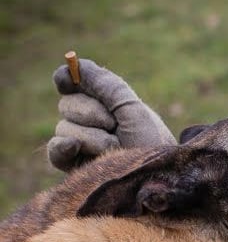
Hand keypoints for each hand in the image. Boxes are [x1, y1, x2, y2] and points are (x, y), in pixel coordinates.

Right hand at [48, 58, 175, 170]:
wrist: (158, 179)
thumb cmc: (153, 145)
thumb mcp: (134, 110)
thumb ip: (107, 85)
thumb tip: (75, 62)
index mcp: (108, 105)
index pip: (76, 84)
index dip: (70, 79)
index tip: (69, 80)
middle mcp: (92, 123)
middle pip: (67, 104)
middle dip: (92, 113)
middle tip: (116, 126)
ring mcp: (82, 145)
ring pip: (64, 127)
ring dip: (92, 137)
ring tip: (116, 148)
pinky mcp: (75, 167)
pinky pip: (55, 151)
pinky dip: (62, 146)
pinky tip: (74, 146)